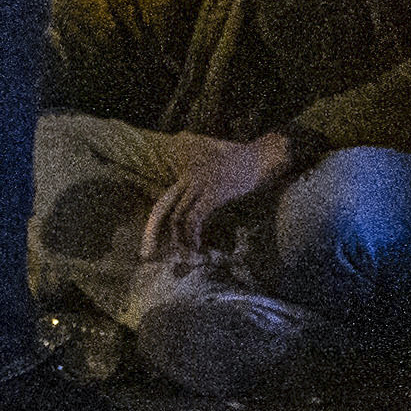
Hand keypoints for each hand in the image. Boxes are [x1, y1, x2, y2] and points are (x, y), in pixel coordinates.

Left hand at [143, 130, 294, 254]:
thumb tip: (197, 210)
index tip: (150, 243)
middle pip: (162, 207)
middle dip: (152, 233)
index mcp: (187, 174)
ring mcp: (200, 183)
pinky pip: (194, 218)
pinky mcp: (213, 192)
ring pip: (178, 216)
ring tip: (186, 253)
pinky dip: (193, 235)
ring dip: (180, 240)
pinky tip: (197, 246)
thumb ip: (202, 184)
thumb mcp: (217, 170)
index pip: (163, 200)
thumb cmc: (244, 165)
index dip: (154, 223)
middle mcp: (188, 177)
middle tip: (146, 254)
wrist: (263, 156)